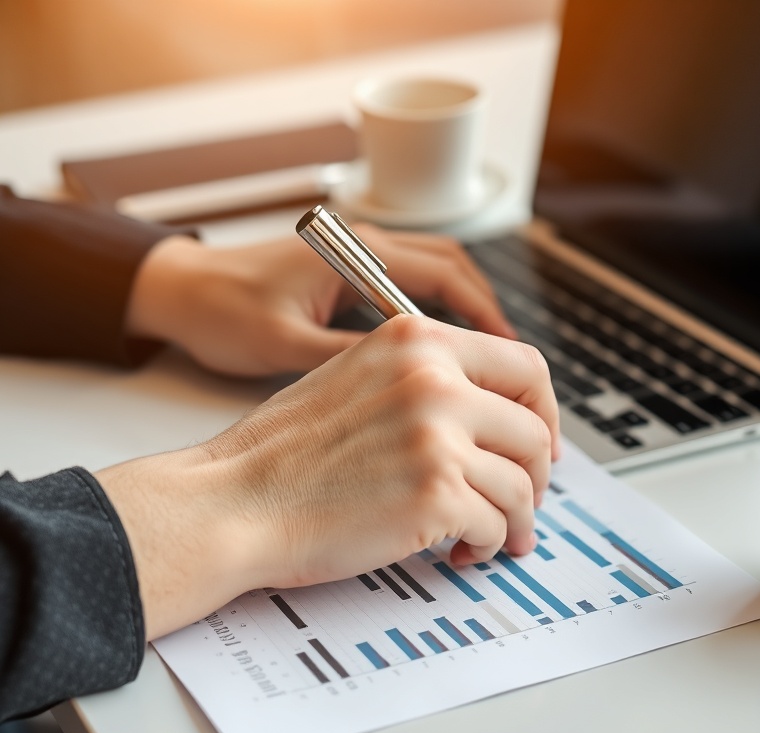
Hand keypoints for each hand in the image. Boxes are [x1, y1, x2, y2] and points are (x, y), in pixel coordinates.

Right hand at [97, 316, 559, 639]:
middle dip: (536, 475)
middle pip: (534, 430)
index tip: (536, 442)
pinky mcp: (435, 493)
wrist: (233, 501)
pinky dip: (488, 545)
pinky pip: (496, 524)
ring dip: (515, 520)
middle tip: (522, 501)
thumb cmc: (283, 453)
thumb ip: (428, 382)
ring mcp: (437, 436)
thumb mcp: (359, 378)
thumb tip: (494, 415)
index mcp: (417, 341)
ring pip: (522, 484)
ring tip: (493, 537)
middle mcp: (434, 379)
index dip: (542, 413)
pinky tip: (462, 552)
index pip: (524, 365)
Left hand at [125, 227, 514, 376]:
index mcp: (357, 254)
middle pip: (452, 266)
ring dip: (464, 309)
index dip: (485, 315)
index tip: (510, 354)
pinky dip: (436, 312)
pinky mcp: (348, 273)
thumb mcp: (285, 345)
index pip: (444, 275)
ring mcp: (358, 256)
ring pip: (435, 272)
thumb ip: (346, 360)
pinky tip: (441, 352)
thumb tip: (408, 387)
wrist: (178, 290)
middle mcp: (366, 246)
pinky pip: (409, 285)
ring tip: (487, 359)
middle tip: (510, 360)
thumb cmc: (221, 313)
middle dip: (486, 311)